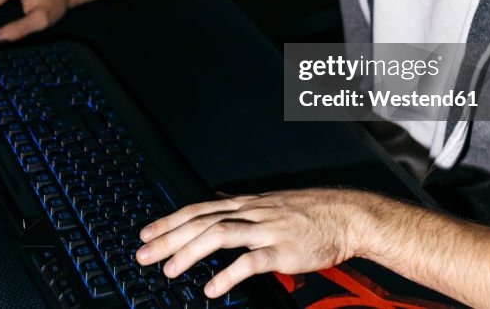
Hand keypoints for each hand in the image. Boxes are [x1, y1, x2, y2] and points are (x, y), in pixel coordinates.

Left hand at [135, 189, 362, 298]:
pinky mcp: (283, 250)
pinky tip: (212, 288)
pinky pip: (251, 262)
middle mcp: (250, 213)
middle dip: (168, 238)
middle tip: (143, 255)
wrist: (346, 215)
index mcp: (244, 204)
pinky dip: (229, 275)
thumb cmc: (309, 211)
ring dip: (190, 252)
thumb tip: (214, 201)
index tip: (144, 233)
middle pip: (200, 222)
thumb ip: (239, 205)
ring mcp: (266, 230)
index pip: (197, 209)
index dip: (168, 221)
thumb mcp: (267, 201)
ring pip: (220, 235)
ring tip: (170, 270)